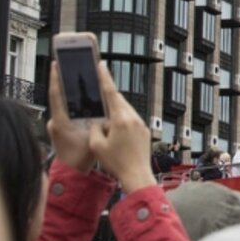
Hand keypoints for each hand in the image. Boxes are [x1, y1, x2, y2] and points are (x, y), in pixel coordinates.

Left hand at [46, 55, 98, 173]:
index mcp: (60, 121)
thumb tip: (105, 108)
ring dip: (70, 93)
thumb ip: (98, 124)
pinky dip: (72, 104)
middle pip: (60, 96)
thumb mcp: (92, 139)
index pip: (56, 94)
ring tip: (78, 79)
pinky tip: (82, 99)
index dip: (56, 78)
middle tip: (70, 65)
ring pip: (63, 104)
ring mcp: (56, 125)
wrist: (70, 174)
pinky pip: (65, 111)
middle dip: (65, 81)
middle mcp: (55, 121)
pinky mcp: (59, 129)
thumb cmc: (79, 159)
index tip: (56, 63)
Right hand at [47, 42, 153, 189]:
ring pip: (126, 110)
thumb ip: (94, 128)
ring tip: (105, 115)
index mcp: (120, 119)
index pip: (111, 93)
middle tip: (100, 92)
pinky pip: (132, 120)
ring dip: (116, 110)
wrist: (137, 175)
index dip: (105, 78)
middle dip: (109, 97)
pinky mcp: (145, 131)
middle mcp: (133, 118)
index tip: (102, 65)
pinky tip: (116, 130)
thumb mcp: (96, 145)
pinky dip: (123, 120)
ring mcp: (141, 124)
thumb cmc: (116, 163)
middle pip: (120, 101)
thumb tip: (97, 121)